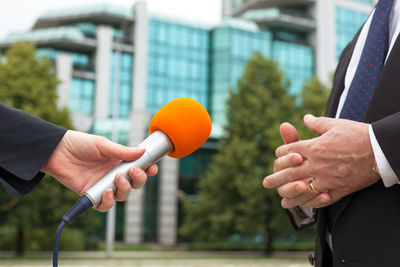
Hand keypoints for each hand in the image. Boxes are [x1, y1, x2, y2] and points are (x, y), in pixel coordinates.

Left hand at [41, 130, 157, 211]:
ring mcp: (103, 185)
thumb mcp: (102, 145)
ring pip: (122, 196)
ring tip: (116, 178)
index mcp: (119, 161)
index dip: (148, 170)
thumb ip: (122, 151)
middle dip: (139, 180)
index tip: (152, 168)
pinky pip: (104, 206)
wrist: (56, 151)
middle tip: (133, 171)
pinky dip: (108, 202)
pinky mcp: (91, 195)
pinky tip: (107, 192)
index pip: (139, 168)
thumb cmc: (79, 144)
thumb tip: (142, 152)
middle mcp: (114, 175)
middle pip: (134, 184)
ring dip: (125, 189)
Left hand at [264, 114, 379, 207]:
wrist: (380, 149)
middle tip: (265, 183)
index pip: (288, 151)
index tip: (279, 156)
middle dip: (276, 178)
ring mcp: (327, 178)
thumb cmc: (357, 134)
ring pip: (302, 189)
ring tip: (281, 201)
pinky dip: (310, 203)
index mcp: (314, 146)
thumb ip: (316, 123)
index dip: (281, 153)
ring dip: (290, 195)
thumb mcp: (335, 124)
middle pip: (290, 173)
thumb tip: (305, 118)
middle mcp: (317, 163)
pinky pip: (320, 199)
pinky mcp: (339, 189)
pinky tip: (303, 205)